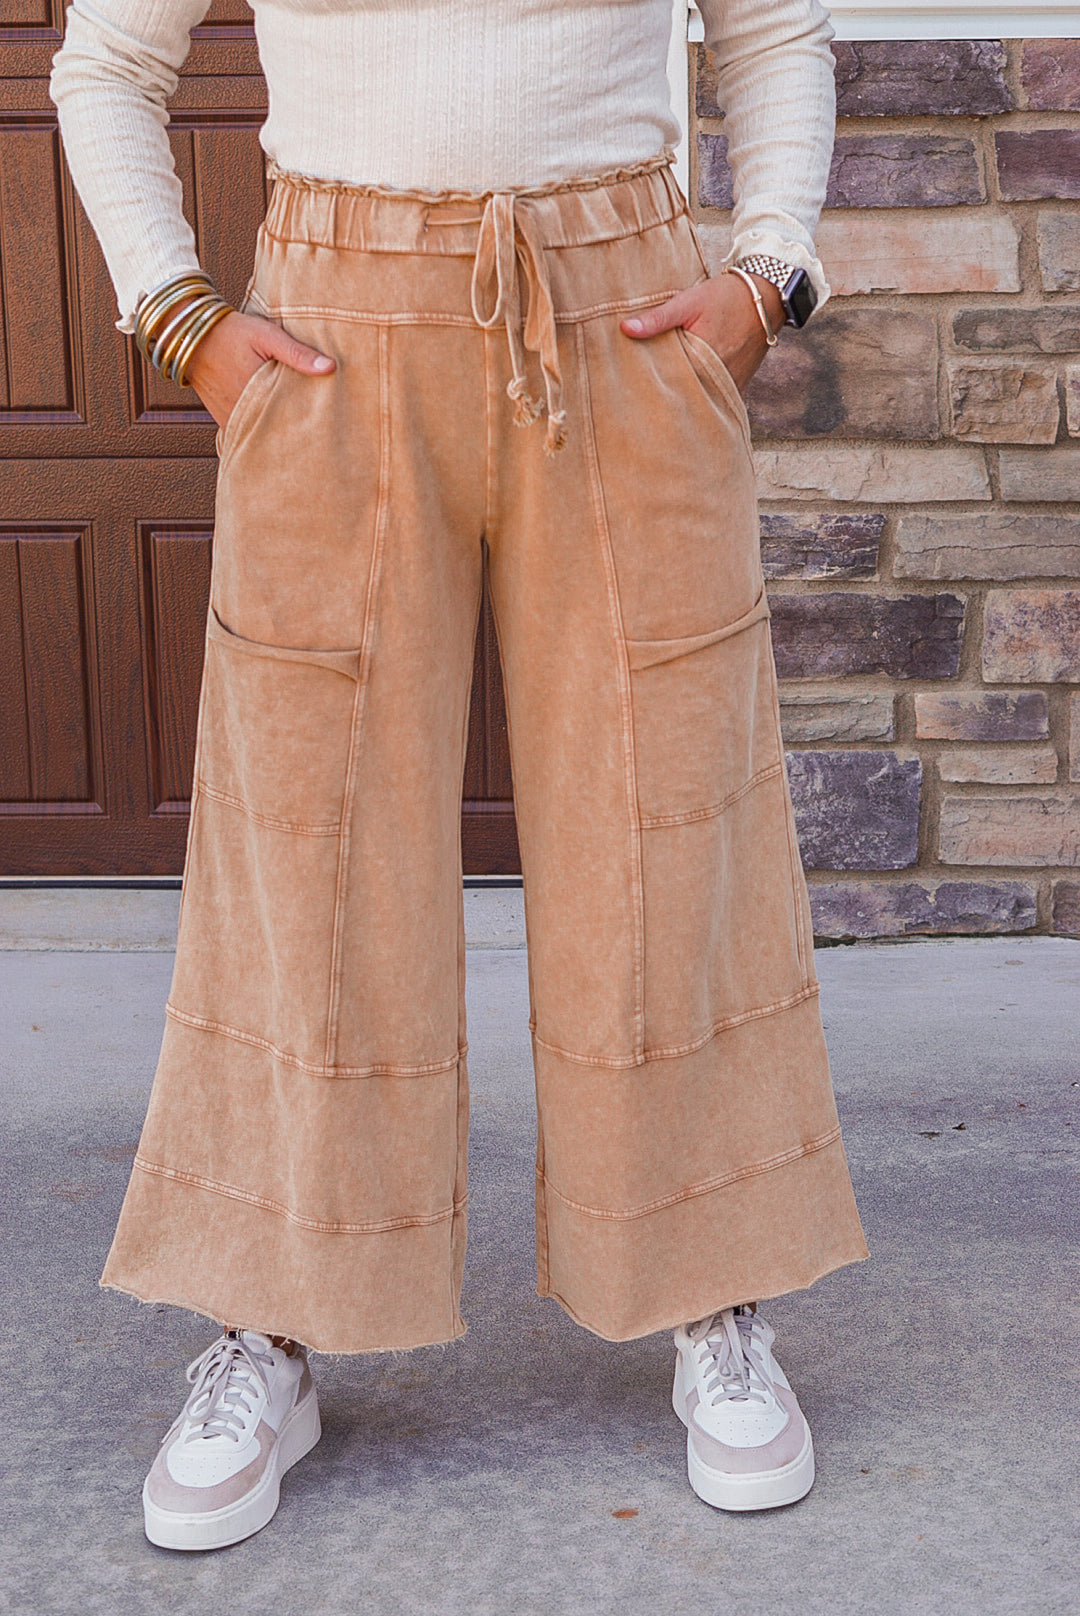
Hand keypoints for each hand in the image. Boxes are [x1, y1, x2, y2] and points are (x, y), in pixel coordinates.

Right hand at [184, 309, 335, 428]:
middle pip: (278, 430)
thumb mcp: (266, 335)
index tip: (327, 422)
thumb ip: (297, 353)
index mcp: (257, 394)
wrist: (189, 335)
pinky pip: (246, 432)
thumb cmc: (230, 332)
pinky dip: (260, 428)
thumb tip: (329, 367)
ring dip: (278, 430)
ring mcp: (231, 419)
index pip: (291, 418)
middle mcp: (243, 413)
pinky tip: (276, 424)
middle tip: (319, 430)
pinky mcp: (223, 420)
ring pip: (262, 433)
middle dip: (296, 430)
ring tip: (300, 429)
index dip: (309, 421)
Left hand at [620, 272, 783, 392]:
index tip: (633, 391)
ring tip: (660, 402)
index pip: (669, 383)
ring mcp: (729, 384)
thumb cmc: (727, 297)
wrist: (767, 297)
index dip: (651, 388)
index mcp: (702, 359)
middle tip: (641, 401)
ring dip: (684, 399)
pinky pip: (716, 398)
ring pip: (700, 399)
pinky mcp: (738, 385)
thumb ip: (658, 318)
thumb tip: (625, 329)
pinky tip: (686, 397)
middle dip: (665, 397)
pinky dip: (702, 397)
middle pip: (684, 395)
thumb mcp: (689, 301)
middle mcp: (718, 377)